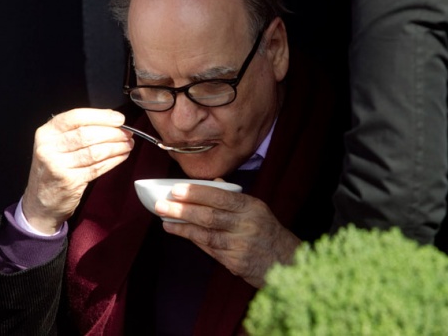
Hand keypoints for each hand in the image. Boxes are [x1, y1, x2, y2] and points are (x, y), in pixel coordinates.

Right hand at [22, 108, 133, 233]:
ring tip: (128, 144)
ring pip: (94, 151)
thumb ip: (77, 131)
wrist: (41, 202)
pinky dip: (113, 161)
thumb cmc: (54, 169)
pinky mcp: (69, 181)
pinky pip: (97, 168)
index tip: (119, 119)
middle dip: (113, 133)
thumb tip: (111, 121)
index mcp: (47, 133)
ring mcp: (57, 165)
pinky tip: (122, 156)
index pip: (76, 117)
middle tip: (127, 134)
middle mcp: (49, 147)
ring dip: (116, 147)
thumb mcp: (56, 145)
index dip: (101, 116)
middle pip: (87, 134)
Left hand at [155, 182, 300, 287]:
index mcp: (251, 207)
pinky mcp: (235, 263)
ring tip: (165, 220)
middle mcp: (247, 225)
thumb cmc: (267, 232)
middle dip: (182, 210)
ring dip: (182, 227)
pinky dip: (193, 240)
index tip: (176, 189)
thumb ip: (234, 197)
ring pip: (206, 234)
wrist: (286, 262)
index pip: (220, 197)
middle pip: (209, 216)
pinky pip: (210, 249)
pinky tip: (180, 233)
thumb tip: (213, 183)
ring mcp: (241, 245)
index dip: (197, 193)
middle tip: (161, 205)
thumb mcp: (257, 209)